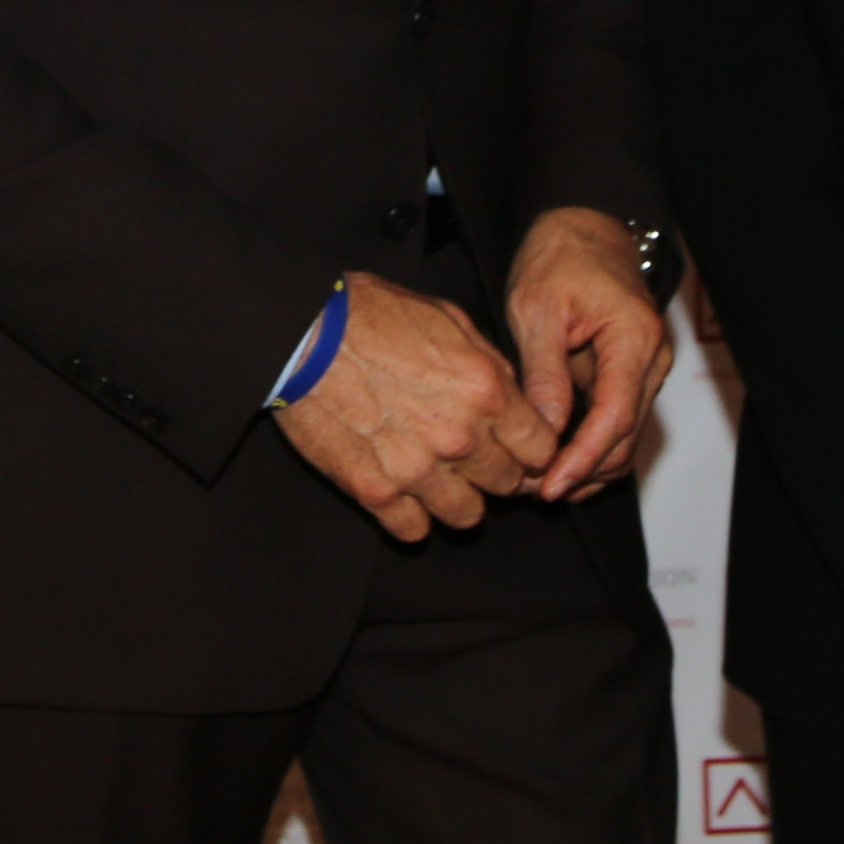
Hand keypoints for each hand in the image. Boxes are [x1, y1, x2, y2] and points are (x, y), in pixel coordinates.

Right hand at [274, 272, 556, 540]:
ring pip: (467, 516)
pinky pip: (413, 530)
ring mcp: (416, 470)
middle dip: (495, 470)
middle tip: (470, 454)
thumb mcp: (449, 318)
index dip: (531, 448)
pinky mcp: (373, 491)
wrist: (302, 330)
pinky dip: (410, 515)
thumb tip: (512, 398)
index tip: (516, 445)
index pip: (541, 449)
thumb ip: (490, 364)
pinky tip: (401, 490)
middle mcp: (459, 437)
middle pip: (508, 485)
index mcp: (486, 390)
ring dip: (457, 497)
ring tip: (436, 475)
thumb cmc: (373, 313)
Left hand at [504, 206, 671, 502]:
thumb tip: (546, 434)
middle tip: (535, 491)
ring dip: (589, 465)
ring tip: (540, 482)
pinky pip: (617, 420)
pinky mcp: (631, 373)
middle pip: (626, 436)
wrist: (584, 227)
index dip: (583, 458)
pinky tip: (556, 459)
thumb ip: (545, 374)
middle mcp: (651, 358)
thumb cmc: (559, 257)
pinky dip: (592, 445)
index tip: (551, 484)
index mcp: (633, 337)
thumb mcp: (537, 310)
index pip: (615, 417)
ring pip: (625, 436)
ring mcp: (646, 368)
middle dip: (584, 471)